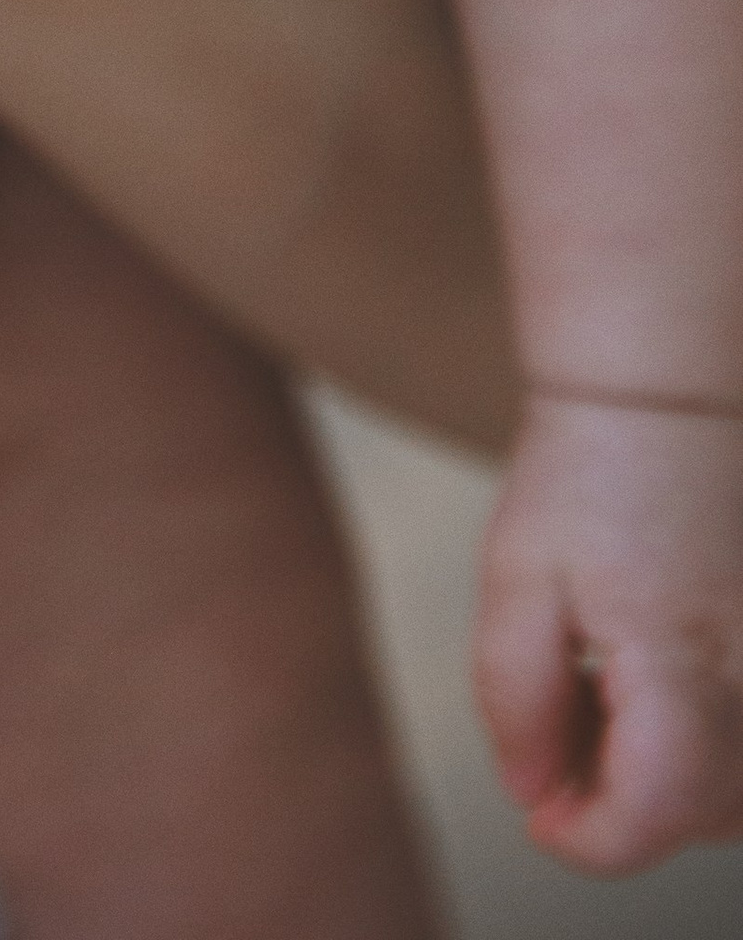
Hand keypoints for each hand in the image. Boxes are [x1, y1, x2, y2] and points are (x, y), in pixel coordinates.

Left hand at [476, 388, 742, 870]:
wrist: (668, 399)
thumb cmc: (587, 474)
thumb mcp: (516, 579)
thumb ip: (517, 699)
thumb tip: (534, 798)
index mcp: (680, 660)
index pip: (652, 813)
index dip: (585, 837)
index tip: (540, 810)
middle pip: (695, 816)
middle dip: (618, 803)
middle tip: (563, 722)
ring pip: (738, 799)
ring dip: (670, 785)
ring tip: (610, 697)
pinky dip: (713, 757)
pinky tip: (662, 697)